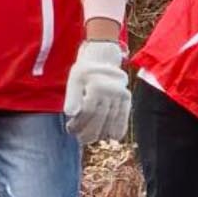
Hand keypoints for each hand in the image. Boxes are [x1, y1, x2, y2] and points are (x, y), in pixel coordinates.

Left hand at [64, 36, 131, 150]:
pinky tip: (112, 137)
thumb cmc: (85, 72)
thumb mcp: (74, 80)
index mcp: (97, 85)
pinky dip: (119, 129)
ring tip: (89, 138)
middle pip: (99, 119)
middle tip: (79, 139)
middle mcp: (111, 90)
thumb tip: (70, 114)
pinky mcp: (127, 98)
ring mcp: (121, 95)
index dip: (78, 124)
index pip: (87, 112)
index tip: (70, 128)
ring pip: (111, 120)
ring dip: (100, 133)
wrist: (103, 58)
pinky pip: (124, 117)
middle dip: (87, 133)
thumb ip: (72, 97)